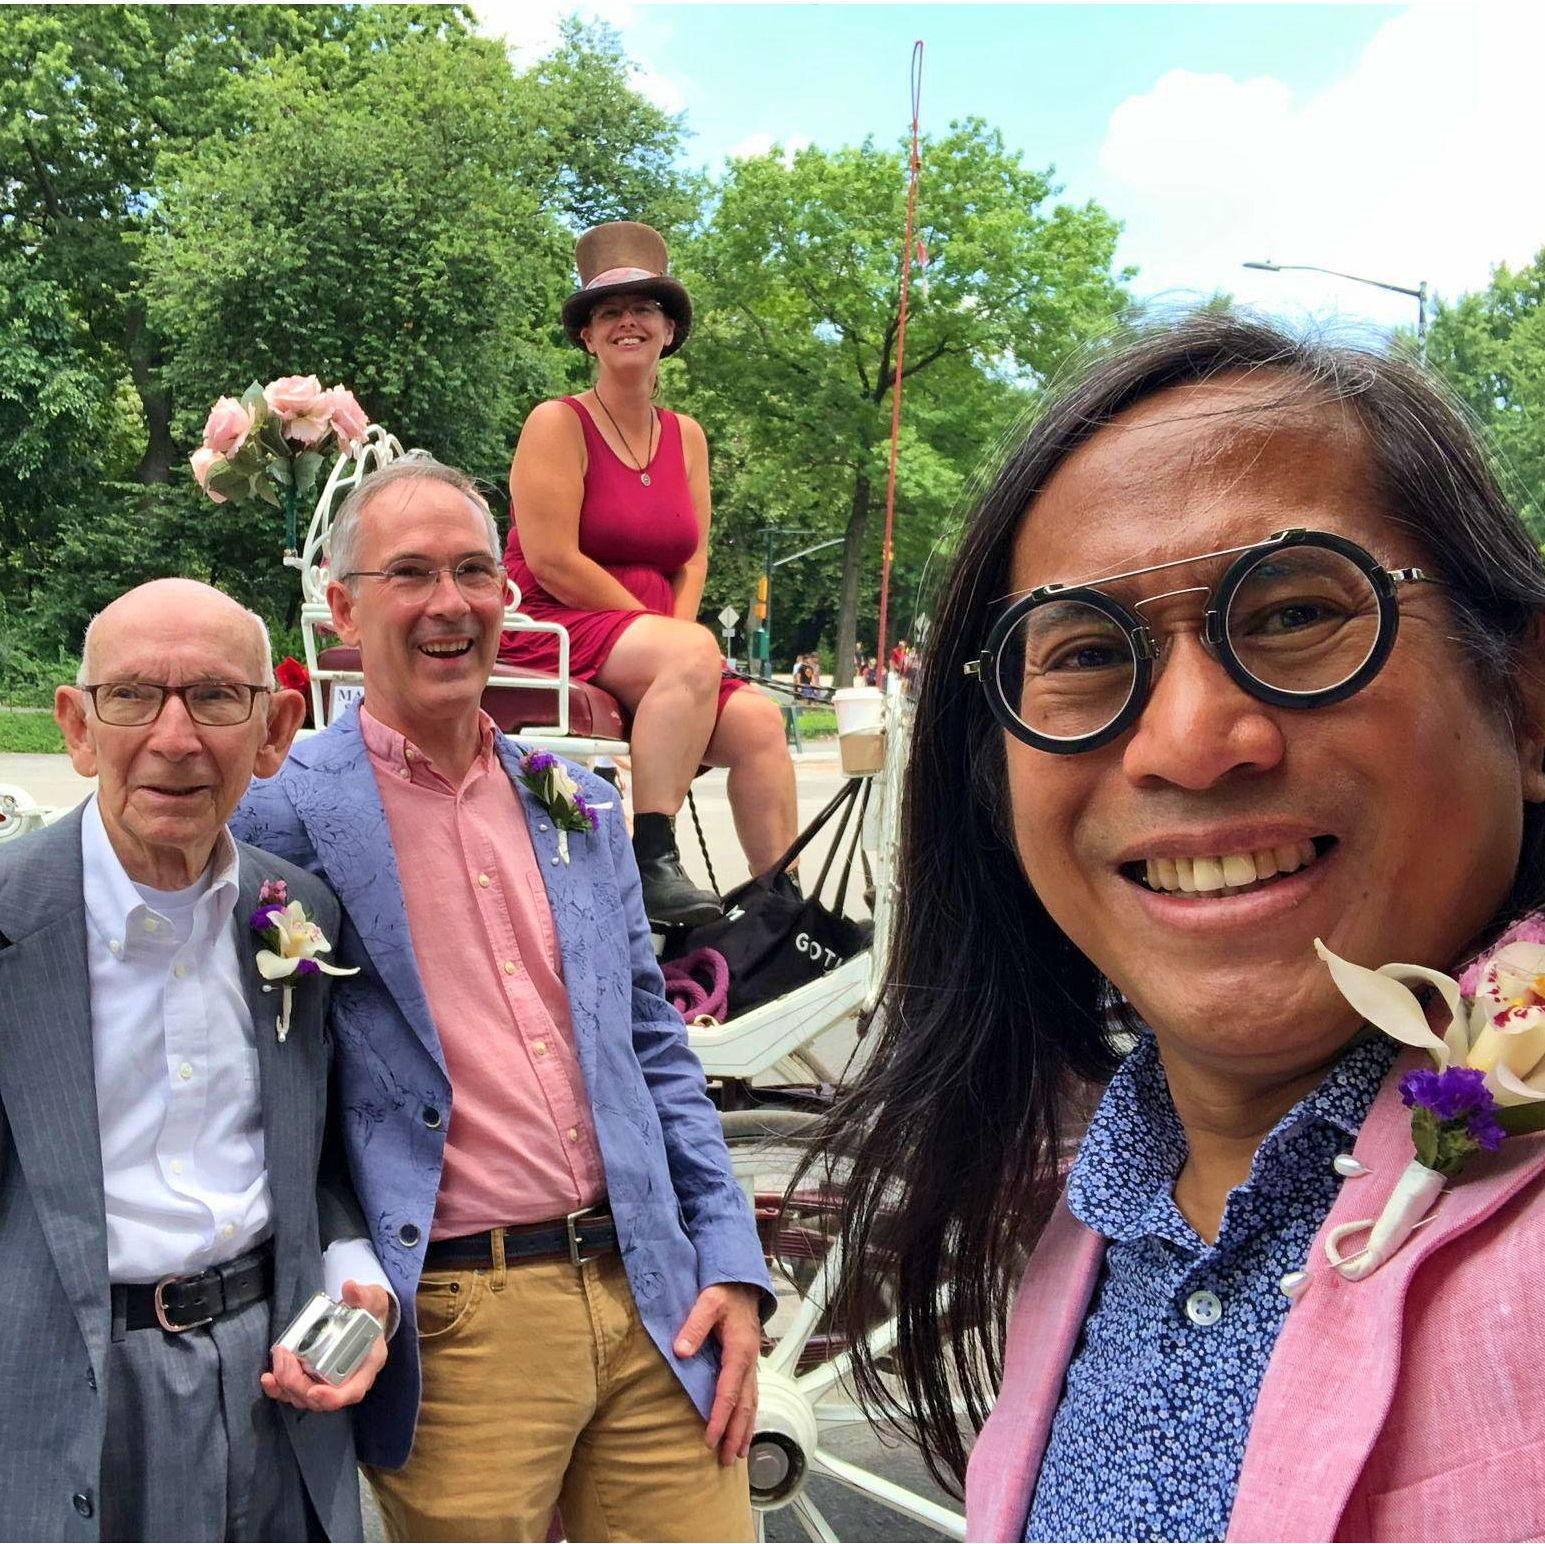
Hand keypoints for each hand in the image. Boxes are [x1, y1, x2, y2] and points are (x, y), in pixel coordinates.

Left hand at [261, 1280, 389, 1411]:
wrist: (365, 1318)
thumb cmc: (371, 1313)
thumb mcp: (372, 1300)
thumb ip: (363, 1296)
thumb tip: (350, 1288)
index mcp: (366, 1366)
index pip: (353, 1391)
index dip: (333, 1397)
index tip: (314, 1391)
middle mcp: (348, 1381)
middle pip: (320, 1399)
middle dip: (298, 1383)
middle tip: (286, 1358)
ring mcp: (328, 1383)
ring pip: (304, 1398)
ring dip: (286, 1384)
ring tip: (279, 1357)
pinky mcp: (312, 1379)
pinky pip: (294, 1393)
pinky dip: (279, 1389)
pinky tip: (268, 1378)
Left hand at [674, 1282, 762, 1464]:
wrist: (741, 1281)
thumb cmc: (723, 1291)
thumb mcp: (707, 1301)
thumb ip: (694, 1326)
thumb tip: (680, 1352)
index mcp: (739, 1351)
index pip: (729, 1392)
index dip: (720, 1418)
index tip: (710, 1440)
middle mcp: (749, 1361)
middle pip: (744, 1405)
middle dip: (735, 1433)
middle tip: (726, 1460)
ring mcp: (752, 1363)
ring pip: (751, 1402)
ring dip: (745, 1429)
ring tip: (738, 1454)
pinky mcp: (749, 1361)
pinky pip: (752, 1394)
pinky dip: (749, 1415)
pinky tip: (745, 1427)